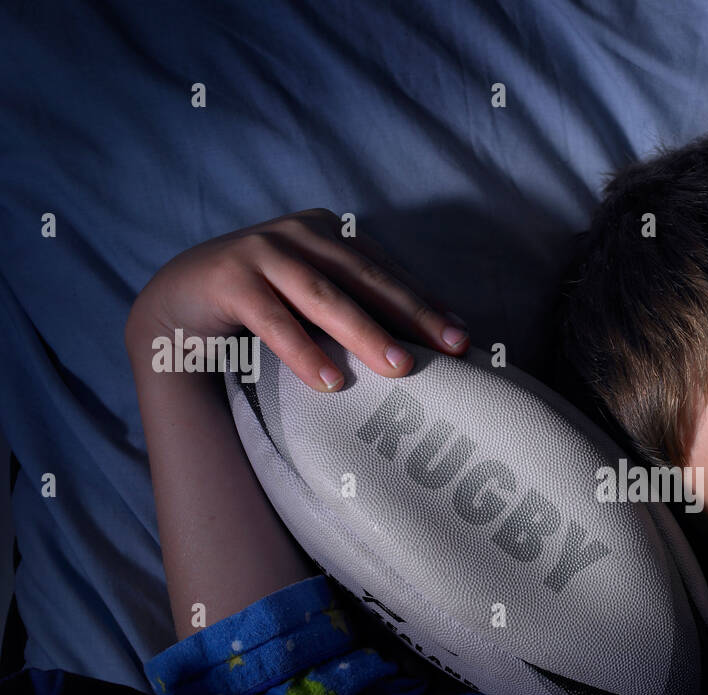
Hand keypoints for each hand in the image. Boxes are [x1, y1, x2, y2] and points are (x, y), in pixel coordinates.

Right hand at [125, 208, 468, 391]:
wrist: (179, 305)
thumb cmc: (264, 307)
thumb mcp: (315, 301)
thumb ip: (360, 307)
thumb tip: (435, 337)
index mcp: (328, 235)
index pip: (386, 273)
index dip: (426, 305)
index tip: (463, 340)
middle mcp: (297, 234)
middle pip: (364, 279)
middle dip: (410, 316)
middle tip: (449, 350)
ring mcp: (260, 250)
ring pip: (322, 296)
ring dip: (363, 333)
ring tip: (399, 369)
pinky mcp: (226, 278)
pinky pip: (273, 319)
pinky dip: (302, 351)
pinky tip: (329, 381)